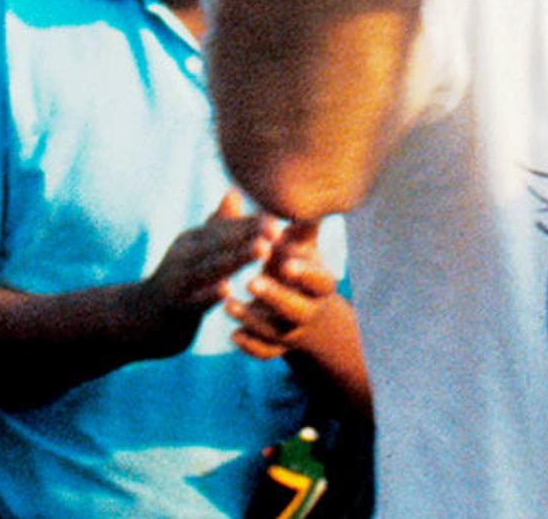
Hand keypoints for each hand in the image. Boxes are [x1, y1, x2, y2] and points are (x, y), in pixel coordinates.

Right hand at [144, 192, 277, 347]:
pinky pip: (196, 300)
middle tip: (277, 227)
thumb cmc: (178, 282)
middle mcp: (184, 255)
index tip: (279, 215)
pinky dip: (210, 294)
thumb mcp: (193, 251)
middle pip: (220, 242)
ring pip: (212, 267)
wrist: (142, 318)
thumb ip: (216, 225)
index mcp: (192, 240)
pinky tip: (227, 291)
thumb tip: (235, 190)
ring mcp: (179, 280)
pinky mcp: (176, 306)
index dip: (252, 223)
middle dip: (249, 234)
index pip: (225, 227)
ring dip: (238, 257)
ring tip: (262, 249)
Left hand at [226, 216, 342, 359]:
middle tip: (251, 282)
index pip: (319, 281)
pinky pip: (265, 352)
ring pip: (276, 333)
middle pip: (296, 309)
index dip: (305, 274)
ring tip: (228, 305)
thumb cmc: (299, 266)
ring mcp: (292, 331)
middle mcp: (308, 311)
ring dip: (252, 321)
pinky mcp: (276, 346)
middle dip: (276, 297)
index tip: (285, 262)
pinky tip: (232, 334)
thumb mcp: (303, 247)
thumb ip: (300, 227)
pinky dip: (250, 345)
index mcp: (319, 285)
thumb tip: (302, 196)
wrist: (306, 309)